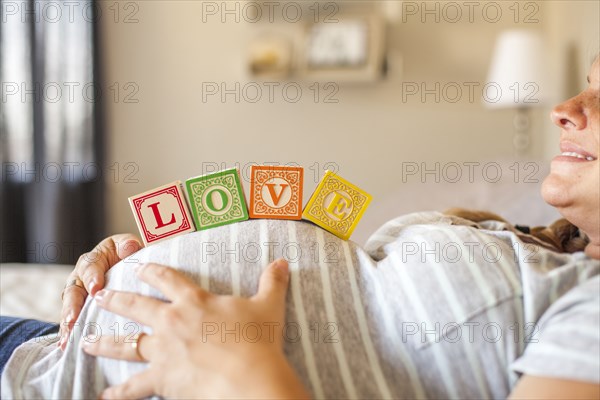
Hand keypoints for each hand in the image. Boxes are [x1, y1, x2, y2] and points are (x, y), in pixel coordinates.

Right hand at [59, 234, 142, 349]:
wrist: (128, 270)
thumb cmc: (128, 257)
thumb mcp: (127, 247)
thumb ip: (127, 245)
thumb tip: (130, 246)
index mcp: (93, 260)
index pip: (90, 267)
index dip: (92, 277)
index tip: (96, 289)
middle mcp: (81, 278)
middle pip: (73, 291)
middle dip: (73, 306)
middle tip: (73, 319)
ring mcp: (79, 295)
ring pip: (70, 309)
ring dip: (68, 324)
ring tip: (67, 338)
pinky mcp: (80, 311)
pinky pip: (72, 322)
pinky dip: (69, 334)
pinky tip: (65, 347)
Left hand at [82, 259, 309, 399]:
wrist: (248, 377)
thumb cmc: (258, 340)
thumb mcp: (268, 306)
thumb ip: (272, 282)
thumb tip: (283, 262)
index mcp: (194, 301)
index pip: (167, 279)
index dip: (152, 271)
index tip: (139, 267)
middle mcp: (172, 322)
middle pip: (136, 307)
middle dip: (116, 299)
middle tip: (99, 296)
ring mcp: (163, 351)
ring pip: (126, 344)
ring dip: (105, 343)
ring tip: (86, 342)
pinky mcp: (162, 379)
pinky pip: (134, 387)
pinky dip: (118, 394)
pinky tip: (105, 396)